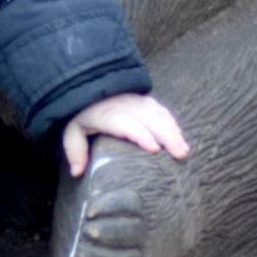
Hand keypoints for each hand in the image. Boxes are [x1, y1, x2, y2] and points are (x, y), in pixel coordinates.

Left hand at [61, 92, 189, 177]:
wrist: (86, 84)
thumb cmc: (81, 113)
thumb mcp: (72, 130)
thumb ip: (75, 150)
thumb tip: (77, 172)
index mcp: (105, 114)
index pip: (125, 123)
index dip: (140, 135)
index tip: (154, 149)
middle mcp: (124, 105)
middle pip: (148, 118)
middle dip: (166, 135)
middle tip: (179, 154)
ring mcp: (136, 101)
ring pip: (158, 114)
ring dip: (172, 131)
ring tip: (183, 150)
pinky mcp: (144, 100)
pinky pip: (160, 110)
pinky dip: (172, 123)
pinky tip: (179, 136)